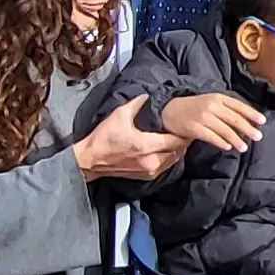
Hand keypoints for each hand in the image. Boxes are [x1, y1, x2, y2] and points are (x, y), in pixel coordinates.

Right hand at [74, 96, 188, 180]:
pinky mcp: (145, 176)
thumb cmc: (103, 138)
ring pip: (174, 160)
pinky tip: (166, 149)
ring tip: (176, 138)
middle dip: (183, 140)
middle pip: (178, 151)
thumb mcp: (119, 115)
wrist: (90, 160)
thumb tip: (148, 97)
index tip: (185, 124)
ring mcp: (149, 171)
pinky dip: (169, 158)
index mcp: (146, 145)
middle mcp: (151, 160)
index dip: (184, 132)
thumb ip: (137, 104)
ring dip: (177, 150)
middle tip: (183, 130)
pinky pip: (165, 167)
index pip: (176, 140)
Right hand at [159, 91, 266, 151]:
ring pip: (224, 129)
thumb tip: (246, 121)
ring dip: (236, 139)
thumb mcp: (211, 102)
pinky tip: (228, 147)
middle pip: (234, 118)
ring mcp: (202, 116)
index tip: (263, 122)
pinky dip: (221, 142)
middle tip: (258, 137)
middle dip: (248, 128)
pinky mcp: (194, 128)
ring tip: (244, 148)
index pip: (239, 105)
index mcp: (218, 97)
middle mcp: (212, 105)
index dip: (252, 113)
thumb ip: (226, 109)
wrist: (169, 109)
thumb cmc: (194, 107)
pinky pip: (210, 136)